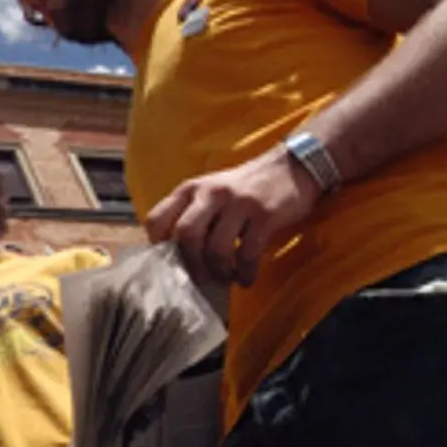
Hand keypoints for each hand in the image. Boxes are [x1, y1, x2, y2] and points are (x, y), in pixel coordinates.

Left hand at [145, 147, 321, 286]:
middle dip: (191, 264)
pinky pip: (247, 253)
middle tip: (201, 279)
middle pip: (186, 235)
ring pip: (216, 248)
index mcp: (189, 189)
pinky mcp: (264, 215)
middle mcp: (209, 193)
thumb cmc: (243, 189)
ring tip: (225, 278)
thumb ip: (191, 214)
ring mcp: (238, 203)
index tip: (169, 263)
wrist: (291, 168)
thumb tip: (174, 257)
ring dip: (219, 271)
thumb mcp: (209, 192)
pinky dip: (244, 272)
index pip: (156, 219)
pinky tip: (245, 277)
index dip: (157, 246)